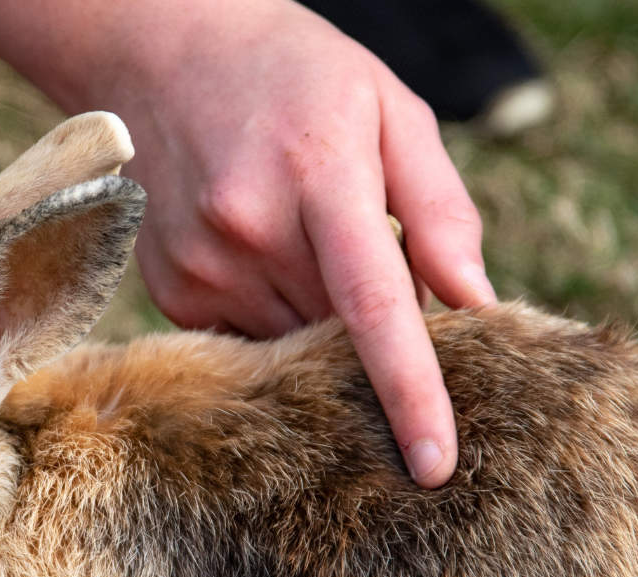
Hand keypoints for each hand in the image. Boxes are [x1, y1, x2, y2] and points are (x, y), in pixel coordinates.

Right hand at [0, 0, 495, 486]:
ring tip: (313, 247)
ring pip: (293, 351)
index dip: (410, 392)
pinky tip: (268, 258)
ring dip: (323, 330)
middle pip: (339, 342)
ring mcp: (199, 267)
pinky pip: (249, 343)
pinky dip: (277, 319)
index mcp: (319, 175)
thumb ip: (439, 208)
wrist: (161, 51)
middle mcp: (248, 230)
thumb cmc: (296, 75)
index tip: (435, 464)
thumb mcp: (389, 108)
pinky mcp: (170, 292)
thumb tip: (477, 304)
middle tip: (379, 274)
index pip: (373, 308)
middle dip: (376, 340)